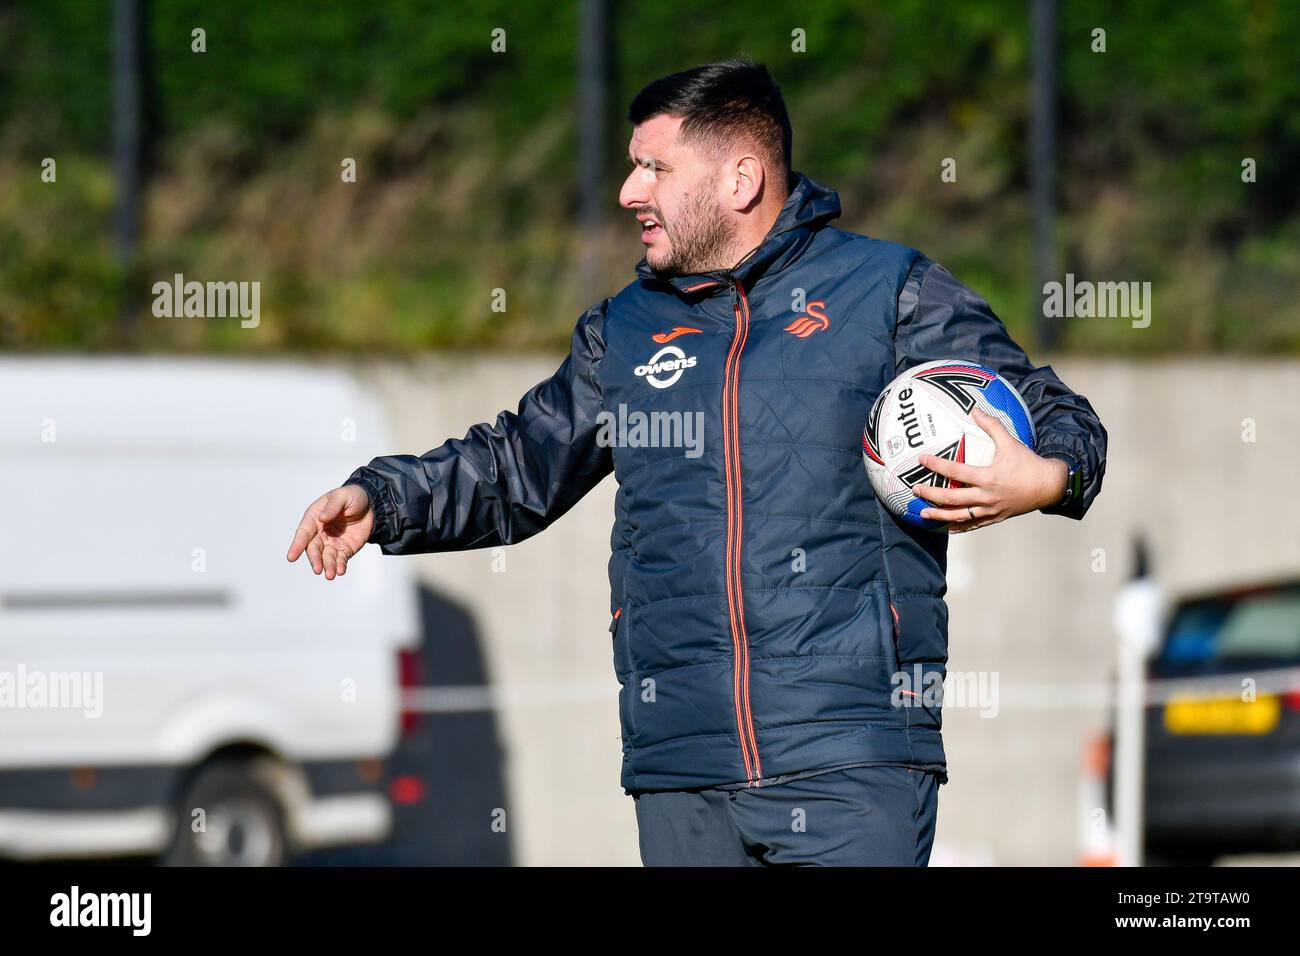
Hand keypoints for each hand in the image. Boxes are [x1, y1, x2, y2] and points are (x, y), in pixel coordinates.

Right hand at [286, 484, 373, 578]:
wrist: (370, 505)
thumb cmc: (352, 497)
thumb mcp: (342, 496)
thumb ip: (333, 506)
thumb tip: (322, 518)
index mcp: (314, 518)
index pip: (304, 533)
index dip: (297, 545)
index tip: (291, 557)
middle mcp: (320, 533)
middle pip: (314, 549)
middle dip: (315, 559)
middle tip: (318, 569)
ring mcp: (332, 542)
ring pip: (326, 557)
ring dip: (327, 566)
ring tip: (330, 575)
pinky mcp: (344, 550)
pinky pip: (340, 560)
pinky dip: (339, 566)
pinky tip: (340, 571)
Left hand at [911, 408, 1067, 533]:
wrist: (1049, 486)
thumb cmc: (1029, 464)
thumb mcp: (1010, 442)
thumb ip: (991, 426)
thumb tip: (975, 410)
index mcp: (988, 477)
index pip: (955, 471)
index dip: (937, 465)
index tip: (922, 460)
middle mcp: (986, 496)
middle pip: (952, 498)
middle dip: (931, 494)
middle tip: (915, 490)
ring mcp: (990, 510)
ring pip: (960, 516)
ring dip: (940, 515)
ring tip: (923, 514)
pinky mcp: (996, 518)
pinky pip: (974, 524)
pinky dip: (960, 527)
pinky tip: (948, 528)